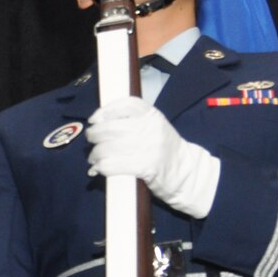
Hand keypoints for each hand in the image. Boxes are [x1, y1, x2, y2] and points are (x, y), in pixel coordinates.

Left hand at [86, 96, 220, 218]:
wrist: (186, 172)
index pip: (126, 104)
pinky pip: (112, 164)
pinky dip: (100, 167)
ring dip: (95, 154)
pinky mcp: (144, 166)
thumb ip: (134, 122)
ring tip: (93, 159)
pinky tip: (97, 170)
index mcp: (153, 115)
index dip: (106, 110)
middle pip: (111, 127)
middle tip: (91, 141)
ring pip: (108, 147)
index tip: (94, 119)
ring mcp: (148, 147)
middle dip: (94, 135)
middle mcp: (150, 128)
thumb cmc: (164, 149)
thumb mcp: (155, 127)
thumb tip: (101, 122)